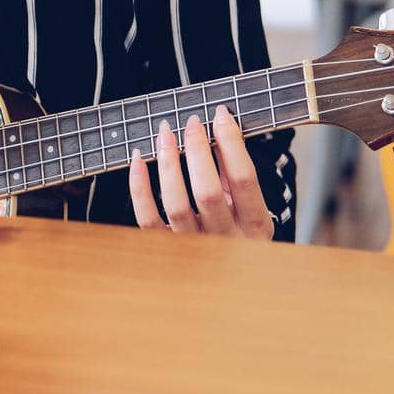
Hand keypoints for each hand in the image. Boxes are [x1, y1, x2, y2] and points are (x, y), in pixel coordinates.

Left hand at [127, 105, 273, 240]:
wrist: (228, 279)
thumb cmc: (236, 232)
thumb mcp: (247, 206)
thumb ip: (232, 172)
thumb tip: (217, 129)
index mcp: (255, 225)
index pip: (244, 179)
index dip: (231, 142)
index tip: (219, 115)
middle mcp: (227, 240)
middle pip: (208, 192)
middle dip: (197, 150)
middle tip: (191, 122)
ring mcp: (195, 247)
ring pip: (176, 205)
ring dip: (168, 163)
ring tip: (165, 134)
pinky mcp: (166, 250)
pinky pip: (147, 218)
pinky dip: (139, 187)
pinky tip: (138, 160)